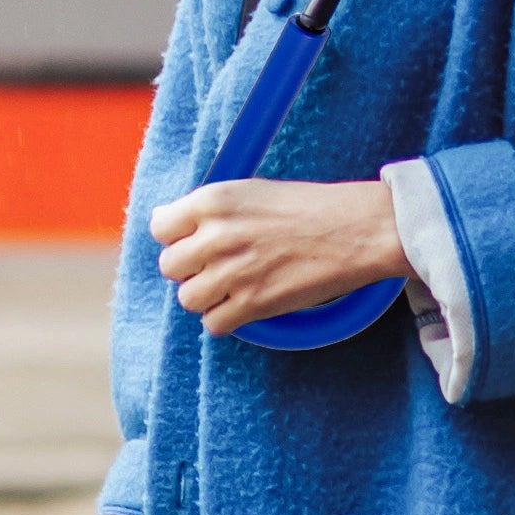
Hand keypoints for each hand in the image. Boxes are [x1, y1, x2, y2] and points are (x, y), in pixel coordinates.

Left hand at [149, 177, 409, 336]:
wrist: (355, 229)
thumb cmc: (308, 207)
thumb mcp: (251, 191)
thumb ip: (211, 210)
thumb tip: (175, 228)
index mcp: (214, 201)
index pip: (160, 227)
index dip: (174, 237)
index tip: (189, 241)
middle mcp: (216, 236)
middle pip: (169, 266)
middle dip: (189, 268)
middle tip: (215, 265)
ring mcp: (233, 273)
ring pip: (188, 298)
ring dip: (205, 296)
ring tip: (230, 286)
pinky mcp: (253, 304)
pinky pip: (213, 324)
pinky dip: (224, 319)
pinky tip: (243, 304)